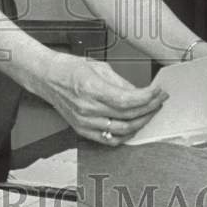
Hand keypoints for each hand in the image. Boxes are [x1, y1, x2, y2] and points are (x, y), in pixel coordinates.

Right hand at [35, 53, 168, 145]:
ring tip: (150, 112)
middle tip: (159, 100)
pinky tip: (134, 126)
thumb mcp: (98, 67)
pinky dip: (126, 135)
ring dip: (141, 121)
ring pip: (122, 130)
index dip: (147, 98)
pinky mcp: (82, 129)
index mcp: (91, 88)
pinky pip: (110, 139)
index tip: (158, 92)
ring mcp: (84, 122)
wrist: (46, 77)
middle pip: (128, 115)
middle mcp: (87, 108)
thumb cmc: (68, 68)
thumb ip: (121, 83)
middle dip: (149, 108)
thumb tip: (139, 92)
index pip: (127, 100)